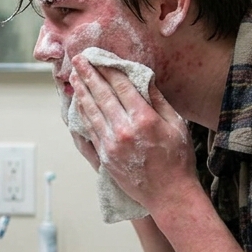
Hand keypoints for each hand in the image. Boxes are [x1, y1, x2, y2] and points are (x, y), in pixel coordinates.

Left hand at [69, 55, 197, 210]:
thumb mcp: (177, 125)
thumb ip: (158, 100)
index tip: (99, 56)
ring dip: (81, 91)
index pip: (121, 86)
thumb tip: (144, 78)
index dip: (109, 68)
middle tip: (78, 59)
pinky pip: (90, 129)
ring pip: (91, 111)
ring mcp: (111, 143)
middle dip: (89, 74)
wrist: (169, 195)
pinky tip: (79, 102)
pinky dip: (82, 113)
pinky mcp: (105, 155)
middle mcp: (124, 129)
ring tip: (73, 76)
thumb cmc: (178, 159)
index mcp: (144, 119)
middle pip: (102, 95)